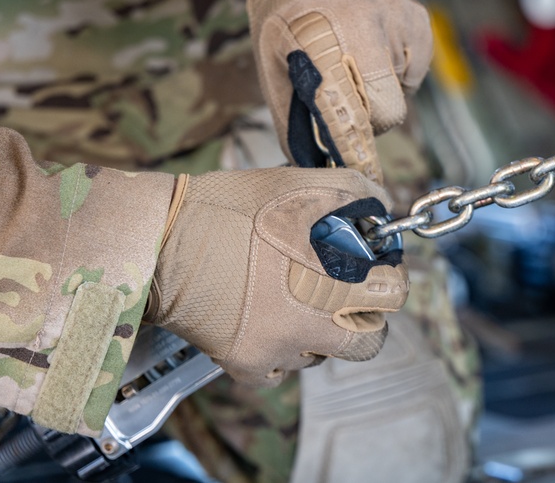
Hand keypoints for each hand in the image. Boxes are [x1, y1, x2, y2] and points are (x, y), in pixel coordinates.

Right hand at [145, 167, 407, 385]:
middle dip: (363, 317)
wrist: (161, 242)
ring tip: (290, 298)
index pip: (393, 295)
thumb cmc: (230, 208)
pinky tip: (262, 319)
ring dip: (317, 333)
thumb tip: (379, 209)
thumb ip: (353, 193)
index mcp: (333, 278)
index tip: (374, 269)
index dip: (388, 278)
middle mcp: (314, 324)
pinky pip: (280, 370)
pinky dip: (278, 351)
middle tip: (345, 296)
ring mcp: (280, 351)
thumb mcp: (300, 183)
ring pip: (322, 355)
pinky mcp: (247, 367)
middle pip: (368, 340)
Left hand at [248, 0, 432, 182]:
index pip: (346, 110)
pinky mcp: (420, 22)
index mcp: (318, 34)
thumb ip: (292, 119)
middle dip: (369, 121)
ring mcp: (397, 19)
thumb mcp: (275, 66)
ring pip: (401, 97)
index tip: (365, 179)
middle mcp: (363, 21)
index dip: (355, 150)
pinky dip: (395, 75)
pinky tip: (374, 50)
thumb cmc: (293, 28)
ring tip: (355, 62)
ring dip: (378, 94)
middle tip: (348, 104)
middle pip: (387, 112)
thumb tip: (313, 170)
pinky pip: (413, 76)